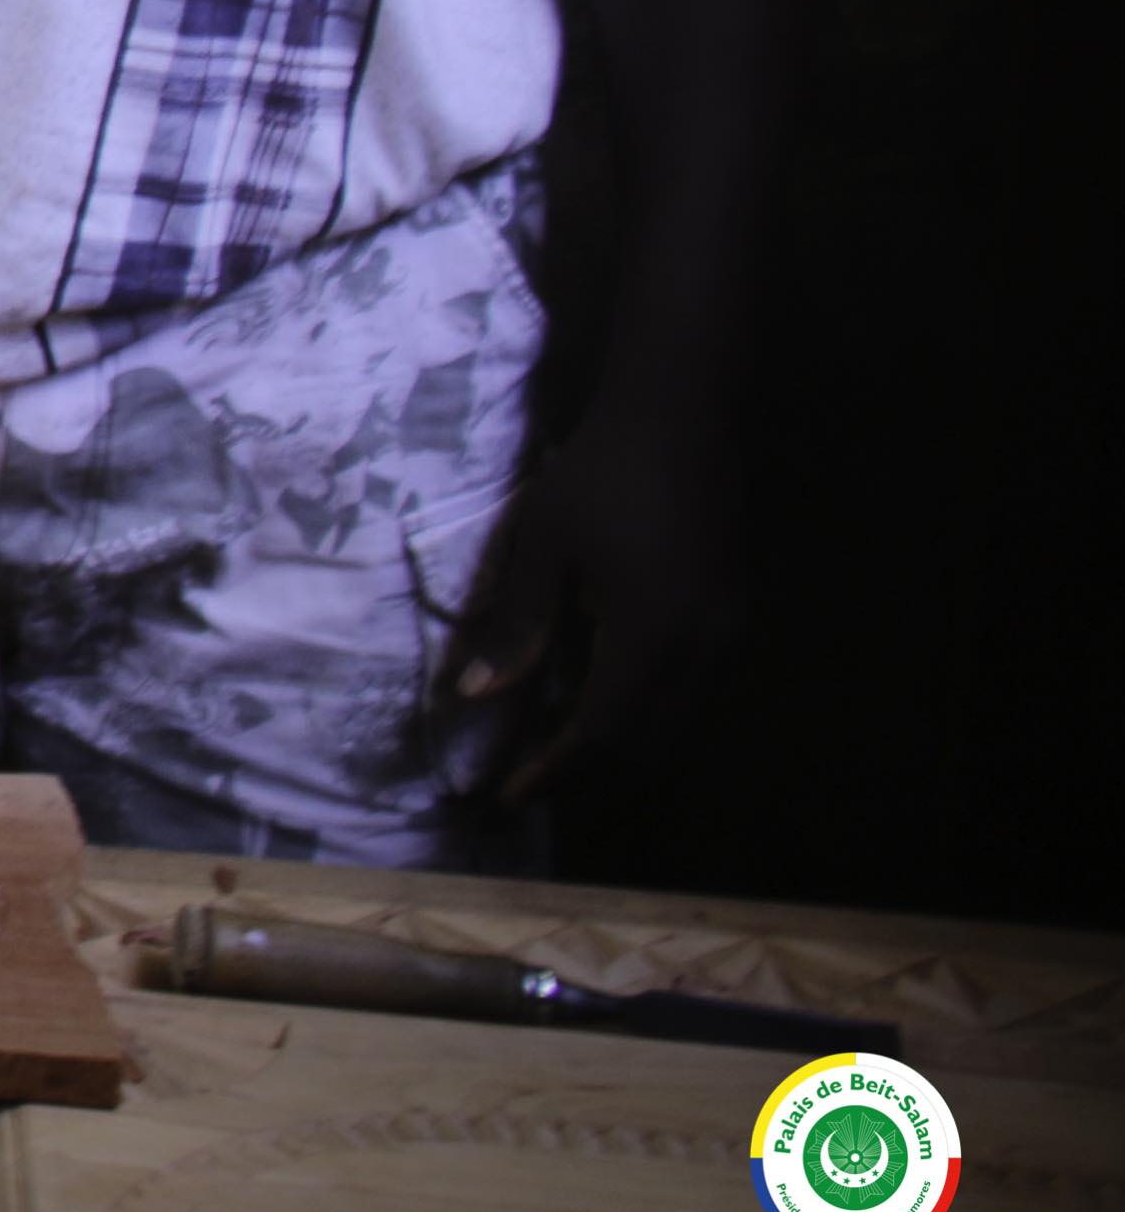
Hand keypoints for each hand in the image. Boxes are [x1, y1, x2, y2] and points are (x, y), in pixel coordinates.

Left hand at [442, 389, 729, 806]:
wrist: (681, 416)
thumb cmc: (601, 473)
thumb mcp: (544, 546)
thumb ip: (517, 625)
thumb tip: (476, 696)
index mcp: (653, 635)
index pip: (606, 734)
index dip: (558, 772)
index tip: (512, 794)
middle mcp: (704, 648)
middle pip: (650, 746)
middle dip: (590, 775)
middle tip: (530, 783)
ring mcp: (728, 635)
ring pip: (678, 725)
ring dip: (622, 750)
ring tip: (559, 754)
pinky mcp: (734, 618)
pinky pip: (693, 694)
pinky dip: (648, 717)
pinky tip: (604, 705)